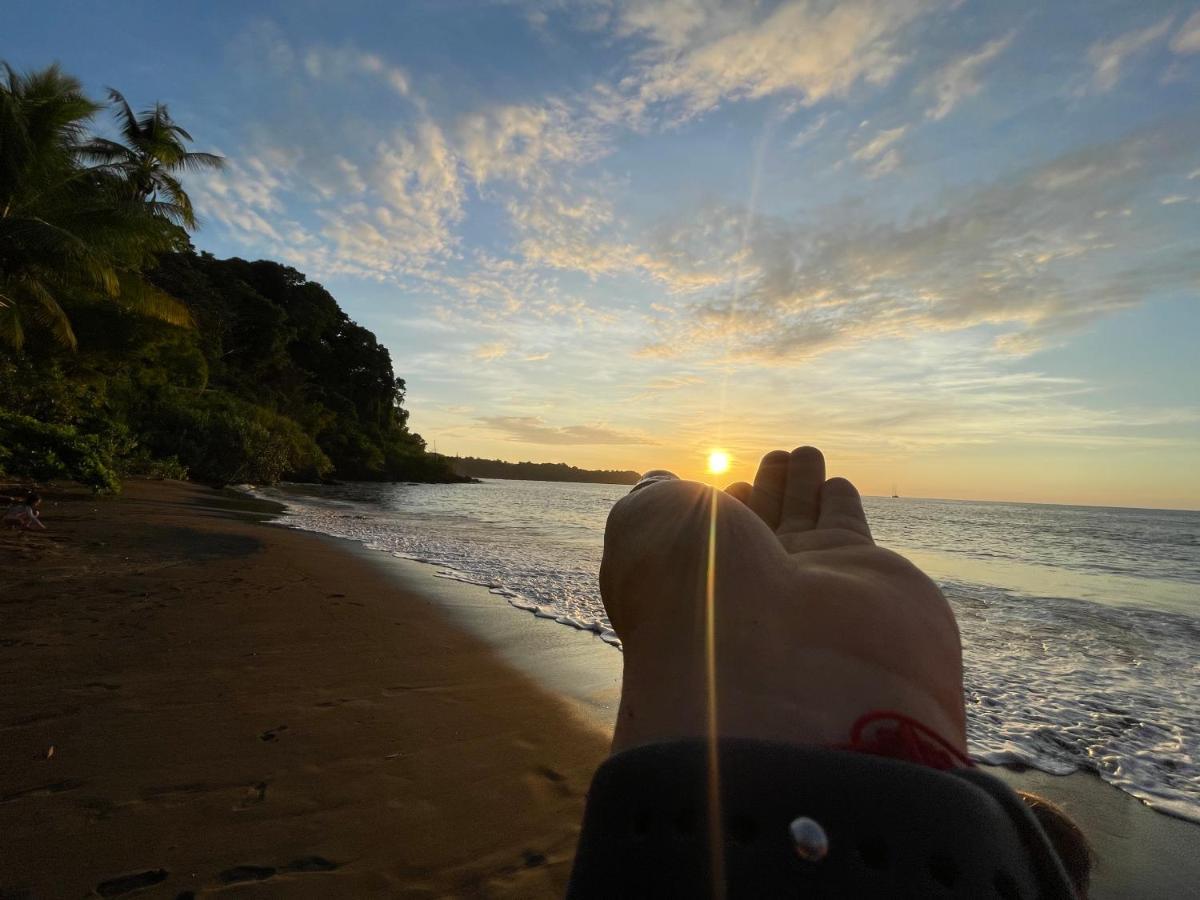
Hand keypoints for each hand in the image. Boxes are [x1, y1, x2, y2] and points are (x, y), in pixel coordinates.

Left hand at [600, 447, 965, 754]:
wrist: (781, 658)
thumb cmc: (691, 588)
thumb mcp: (643, 521)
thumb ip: (652, 497)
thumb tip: (661, 483)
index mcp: (687, 579)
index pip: (700, 531)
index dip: (707, 504)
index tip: (713, 481)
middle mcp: (746, 587)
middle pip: (757, 525)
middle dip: (765, 490)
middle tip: (774, 458)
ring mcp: (805, 583)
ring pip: (805, 520)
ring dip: (802, 485)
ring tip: (802, 454)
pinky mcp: (866, 578)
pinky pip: (848, 528)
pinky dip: (841, 501)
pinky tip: (836, 485)